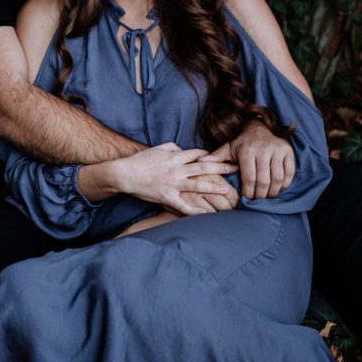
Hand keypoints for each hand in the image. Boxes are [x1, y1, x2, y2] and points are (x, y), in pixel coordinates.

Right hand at [95, 142, 237, 214]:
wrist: (125, 174)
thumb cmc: (141, 160)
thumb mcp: (159, 148)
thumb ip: (174, 148)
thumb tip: (184, 149)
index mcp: (176, 157)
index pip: (199, 154)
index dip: (212, 155)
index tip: (225, 157)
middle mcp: (177, 169)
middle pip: (204, 167)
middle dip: (221, 167)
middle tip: (236, 168)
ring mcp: (173, 184)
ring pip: (197, 185)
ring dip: (213, 187)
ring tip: (226, 190)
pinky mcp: (167, 197)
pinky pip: (183, 205)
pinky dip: (195, 210)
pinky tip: (205, 213)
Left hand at [200, 121, 294, 199]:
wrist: (261, 126)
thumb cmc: (243, 142)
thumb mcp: (229, 148)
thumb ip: (216, 157)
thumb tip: (199, 163)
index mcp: (248, 151)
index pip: (249, 178)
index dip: (249, 193)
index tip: (247, 200)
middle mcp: (264, 150)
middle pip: (264, 181)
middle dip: (260, 195)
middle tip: (258, 202)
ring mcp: (278, 150)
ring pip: (278, 178)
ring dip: (273, 192)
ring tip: (268, 197)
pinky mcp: (288, 152)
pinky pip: (289, 172)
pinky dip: (285, 184)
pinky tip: (278, 189)